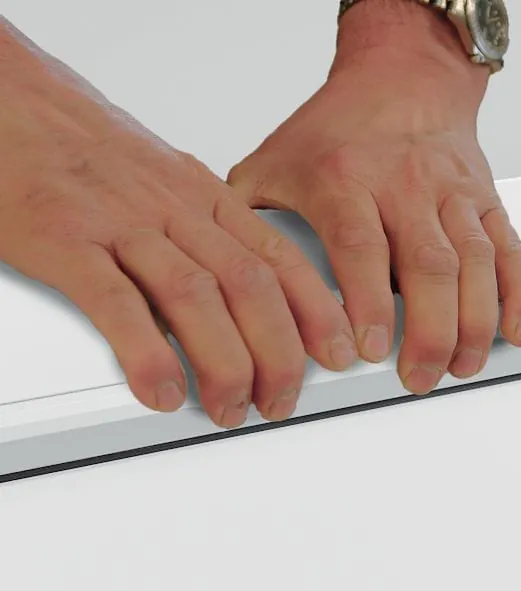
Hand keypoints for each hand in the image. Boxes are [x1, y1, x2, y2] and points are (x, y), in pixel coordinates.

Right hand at [0, 20, 356, 425]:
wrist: (13, 102)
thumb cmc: (90, 147)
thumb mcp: (167, 181)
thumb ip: (206, 231)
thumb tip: (244, 288)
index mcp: (205, 196)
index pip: (281, 259)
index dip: (318, 311)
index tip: (338, 351)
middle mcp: (175, 209)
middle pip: (251, 285)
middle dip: (280, 352)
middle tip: (283, 399)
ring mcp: (123, 223)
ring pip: (196, 297)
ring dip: (225, 362)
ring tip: (233, 408)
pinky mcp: (66, 239)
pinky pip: (117, 303)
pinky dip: (147, 352)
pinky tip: (163, 391)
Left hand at [228, 0, 520, 394]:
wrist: (403, 78)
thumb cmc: (339, 128)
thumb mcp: (273, 161)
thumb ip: (247, 221)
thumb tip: (218, 279)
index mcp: (346, 177)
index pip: (360, 246)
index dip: (366, 303)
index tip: (368, 350)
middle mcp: (405, 185)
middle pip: (427, 264)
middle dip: (429, 330)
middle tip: (418, 375)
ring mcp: (452, 194)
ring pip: (474, 262)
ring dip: (474, 322)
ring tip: (461, 365)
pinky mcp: (485, 201)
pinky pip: (510, 249)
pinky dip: (519, 292)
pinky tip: (515, 329)